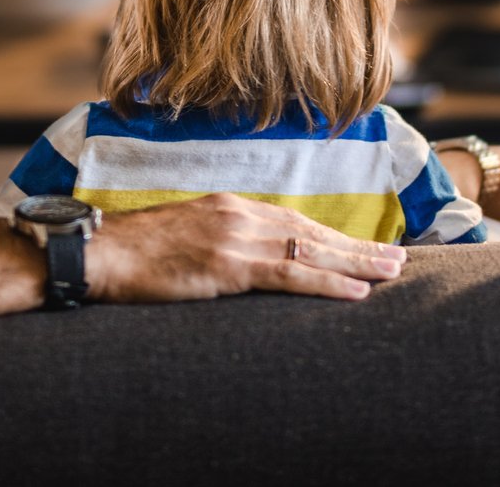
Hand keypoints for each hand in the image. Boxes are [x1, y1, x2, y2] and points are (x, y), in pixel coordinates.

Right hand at [84, 193, 405, 303]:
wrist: (102, 253)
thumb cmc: (137, 251)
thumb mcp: (187, 235)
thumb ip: (221, 239)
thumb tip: (249, 258)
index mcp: (230, 206)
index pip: (294, 220)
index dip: (333, 236)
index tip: (364, 247)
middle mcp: (239, 215)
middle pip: (312, 231)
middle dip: (357, 247)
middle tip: (398, 258)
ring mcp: (235, 238)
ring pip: (309, 250)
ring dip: (355, 264)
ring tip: (390, 273)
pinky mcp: (228, 265)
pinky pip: (288, 275)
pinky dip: (325, 283)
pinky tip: (354, 292)